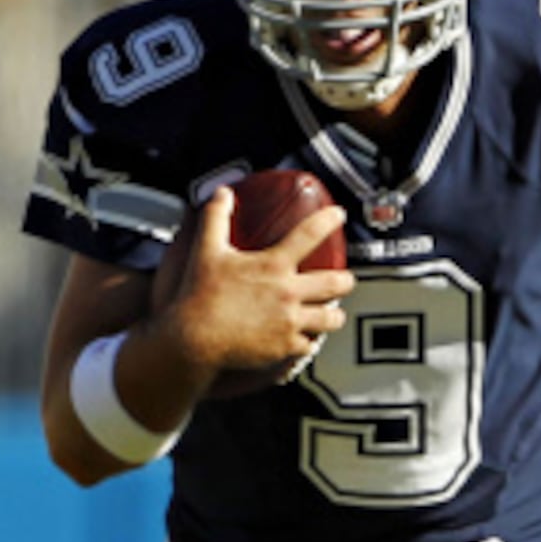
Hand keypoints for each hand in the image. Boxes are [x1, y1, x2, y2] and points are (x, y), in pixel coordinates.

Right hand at [158, 185, 353, 377]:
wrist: (194, 340)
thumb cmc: (199, 296)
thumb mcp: (206, 250)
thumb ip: (216, 218)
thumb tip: (221, 194)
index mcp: (272, 265)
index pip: (309, 234)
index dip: (328, 220)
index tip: (339, 215)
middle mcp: (288, 293)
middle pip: (337, 283)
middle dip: (346, 280)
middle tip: (344, 279)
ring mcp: (290, 321)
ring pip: (332, 318)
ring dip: (334, 314)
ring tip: (331, 313)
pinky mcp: (287, 347)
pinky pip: (311, 344)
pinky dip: (310, 340)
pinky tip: (307, 337)